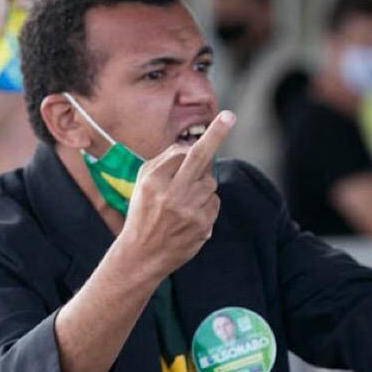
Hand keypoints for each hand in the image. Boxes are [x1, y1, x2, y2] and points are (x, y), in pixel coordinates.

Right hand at [116, 111, 234, 277]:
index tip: (224, 119)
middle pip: (199, 158)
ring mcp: (189, 211)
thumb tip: (189, 144)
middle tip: (230, 116)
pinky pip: (214, 203)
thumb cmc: (142, 213)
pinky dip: (206, 204)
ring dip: (202, 186)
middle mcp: (171, 195)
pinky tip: (189, 215)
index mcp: (153, 181)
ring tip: (183, 201)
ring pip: (210, 183)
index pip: (183, 152)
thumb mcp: (142, 183)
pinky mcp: (202, 226)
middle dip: (215, 135)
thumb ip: (164, 161)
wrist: (141, 255)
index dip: (199, 143)